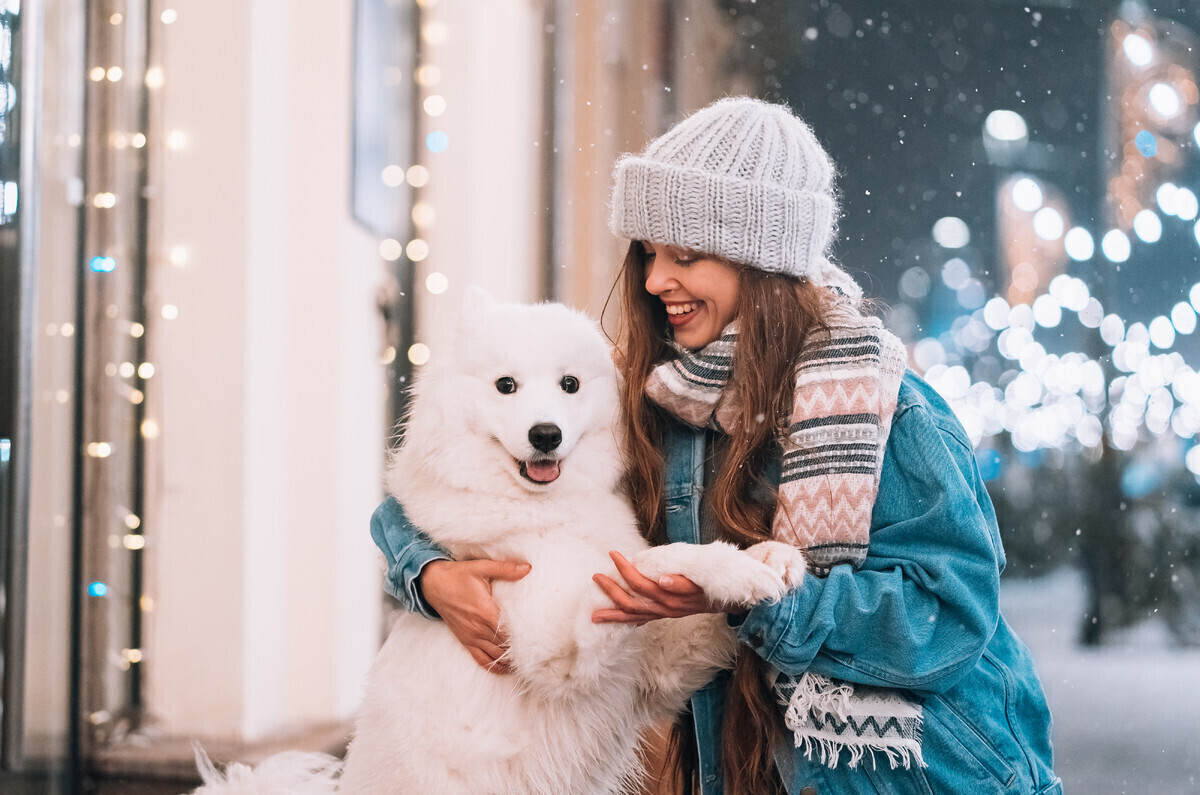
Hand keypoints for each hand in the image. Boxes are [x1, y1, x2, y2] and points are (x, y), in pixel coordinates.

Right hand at [419, 558, 529, 672]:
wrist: (433, 584)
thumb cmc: (458, 575)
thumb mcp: (481, 567)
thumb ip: (506, 569)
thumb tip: (528, 568)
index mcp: (485, 611)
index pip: (510, 631)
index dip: (525, 637)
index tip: (541, 638)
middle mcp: (478, 628)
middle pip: (505, 646)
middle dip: (521, 650)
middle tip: (540, 652)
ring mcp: (471, 637)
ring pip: (495, 656)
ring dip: (510, 660)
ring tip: (528, 661)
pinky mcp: (465, 641)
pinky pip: (481, 660)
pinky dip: (494, 666)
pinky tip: (506, 667)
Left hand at [591, 550, 728, 623]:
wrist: (728, 598)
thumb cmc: (712, 582)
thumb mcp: (700, 579)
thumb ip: (682, 581)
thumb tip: (661, 579)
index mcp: (671, 598)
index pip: (640, 584)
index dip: (625, 569)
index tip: (614, 554)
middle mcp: (666, 609)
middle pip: (631, 604)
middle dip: (611, 591)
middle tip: (596, 576)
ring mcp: (665, 614)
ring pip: (633, 617)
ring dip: (613, 613)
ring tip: (594, 612)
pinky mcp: (665, 615)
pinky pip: (641, 621)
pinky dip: (626, 620)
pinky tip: (615, 619)